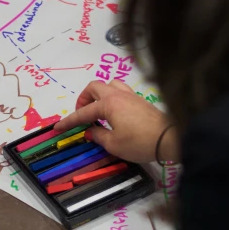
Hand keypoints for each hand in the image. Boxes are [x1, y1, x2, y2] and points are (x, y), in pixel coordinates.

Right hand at [54, 80, 178, 162]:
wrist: (170, 139)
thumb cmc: (140, 142)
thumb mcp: (114, 144)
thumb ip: (99, 136)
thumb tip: (91, 131)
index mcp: (108, 104)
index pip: (83, 112)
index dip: (69, 121)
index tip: (58, 128)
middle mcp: (119, 94)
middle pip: (95, 87)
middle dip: (84, 99)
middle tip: (82, 115)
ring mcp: (132, 96)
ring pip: (110, 85)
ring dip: (100, 95)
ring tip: (98, 111)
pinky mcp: (141, 101)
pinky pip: (121, 92)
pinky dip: (112, 98)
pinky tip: (114, 113)